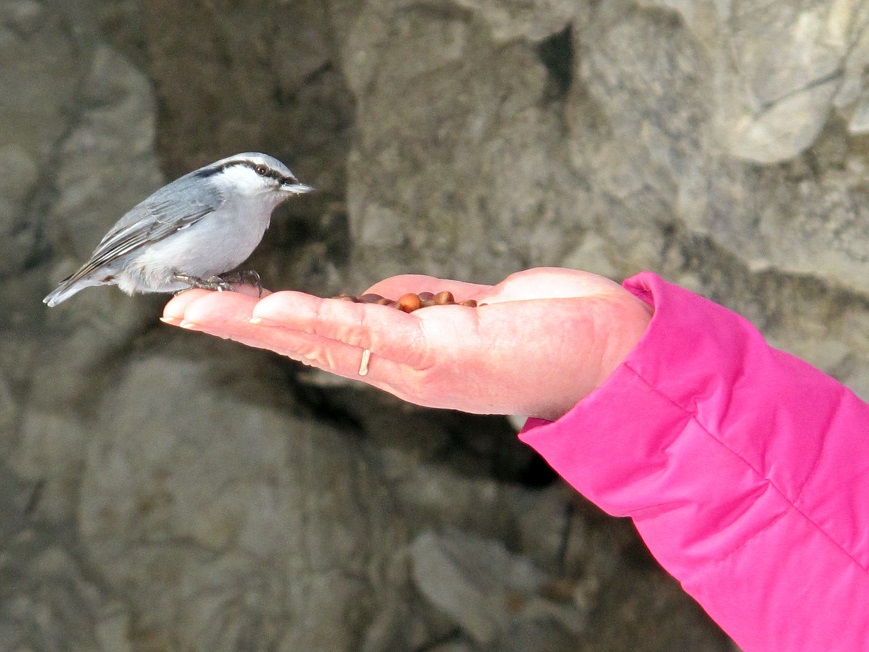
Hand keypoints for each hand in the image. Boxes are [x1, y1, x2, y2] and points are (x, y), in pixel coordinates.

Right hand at [161, 268, 651, 420]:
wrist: (606, 351)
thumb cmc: (536, 327)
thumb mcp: (458, 310)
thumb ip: (408, 306)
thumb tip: (368, 299)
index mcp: (403, 359)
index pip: (320, 338)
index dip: (264, 325)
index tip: (214, 308)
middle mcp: (403, 372)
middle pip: (309, 345)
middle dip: (241, 327)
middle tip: (177, 308)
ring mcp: (420, 367)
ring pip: (326, 340)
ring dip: (262, 323)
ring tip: (207, 308)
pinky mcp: (444, 352)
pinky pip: (368, 334)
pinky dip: (315, 320)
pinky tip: (273, 310)